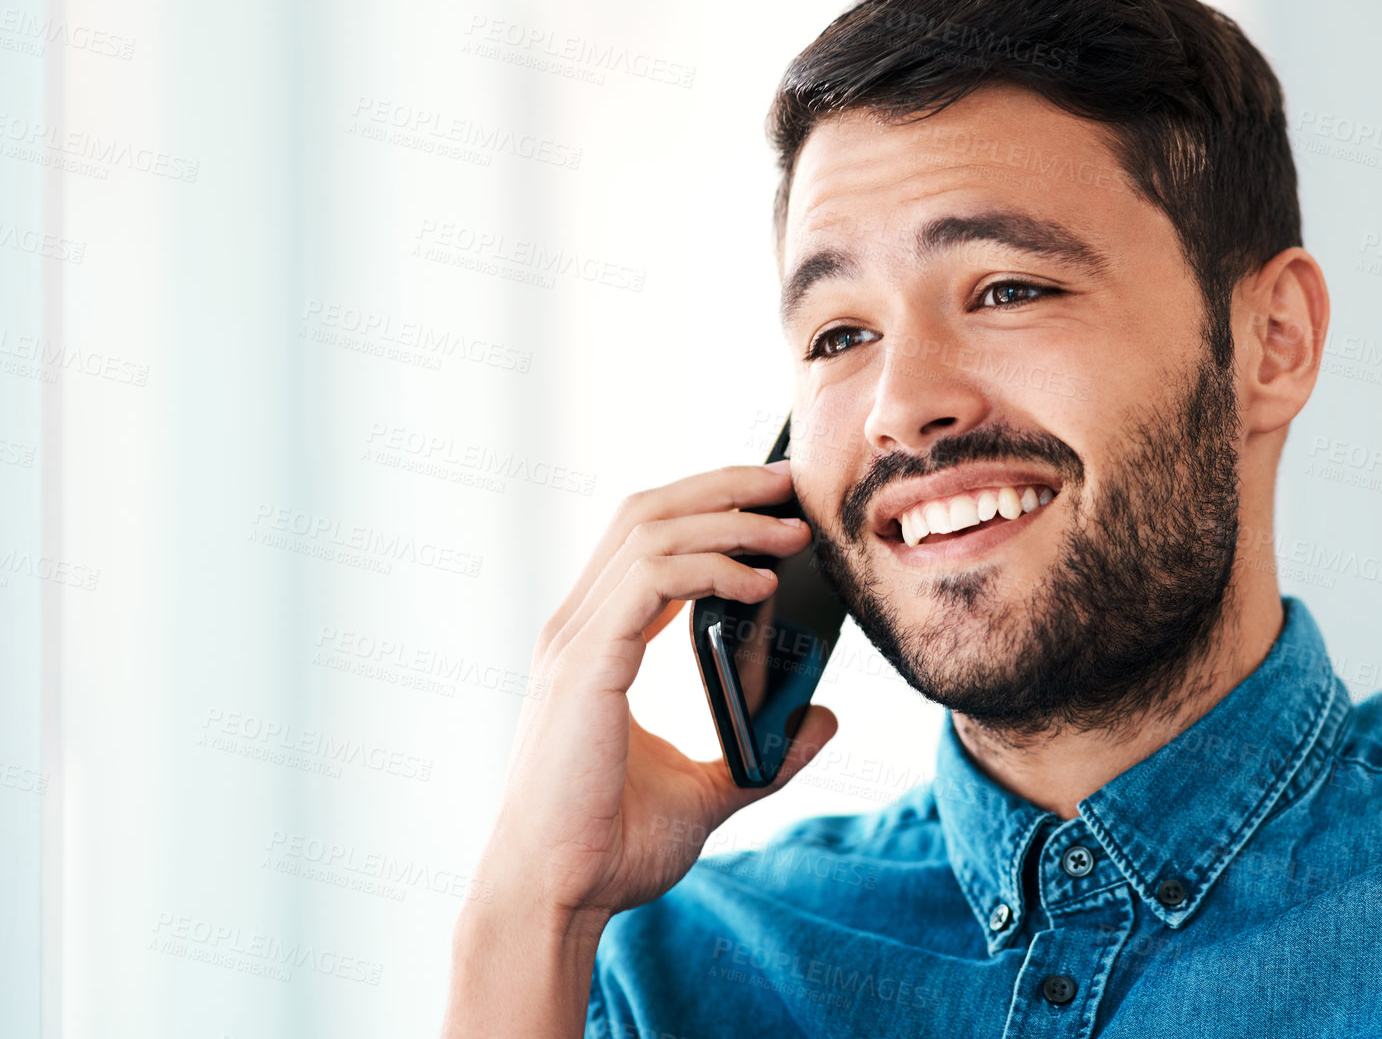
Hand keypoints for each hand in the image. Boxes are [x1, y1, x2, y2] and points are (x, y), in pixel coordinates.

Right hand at [475, 461, 839, 923]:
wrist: (557, 896)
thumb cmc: (608, 847)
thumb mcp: (711, 788)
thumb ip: (764, 752)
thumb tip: (823, 719)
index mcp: (596, 642)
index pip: (646, 537)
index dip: (708, 504)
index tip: (772, 501)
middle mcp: (579, 628)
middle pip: (646, 512)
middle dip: (722, 487)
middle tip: (789, 486)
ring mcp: (577, 642)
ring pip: (650, 532)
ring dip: (729, 519)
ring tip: (791, 533)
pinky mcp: (586, 665)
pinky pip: (652, 581)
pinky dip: (711, 567)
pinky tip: (758, 584)